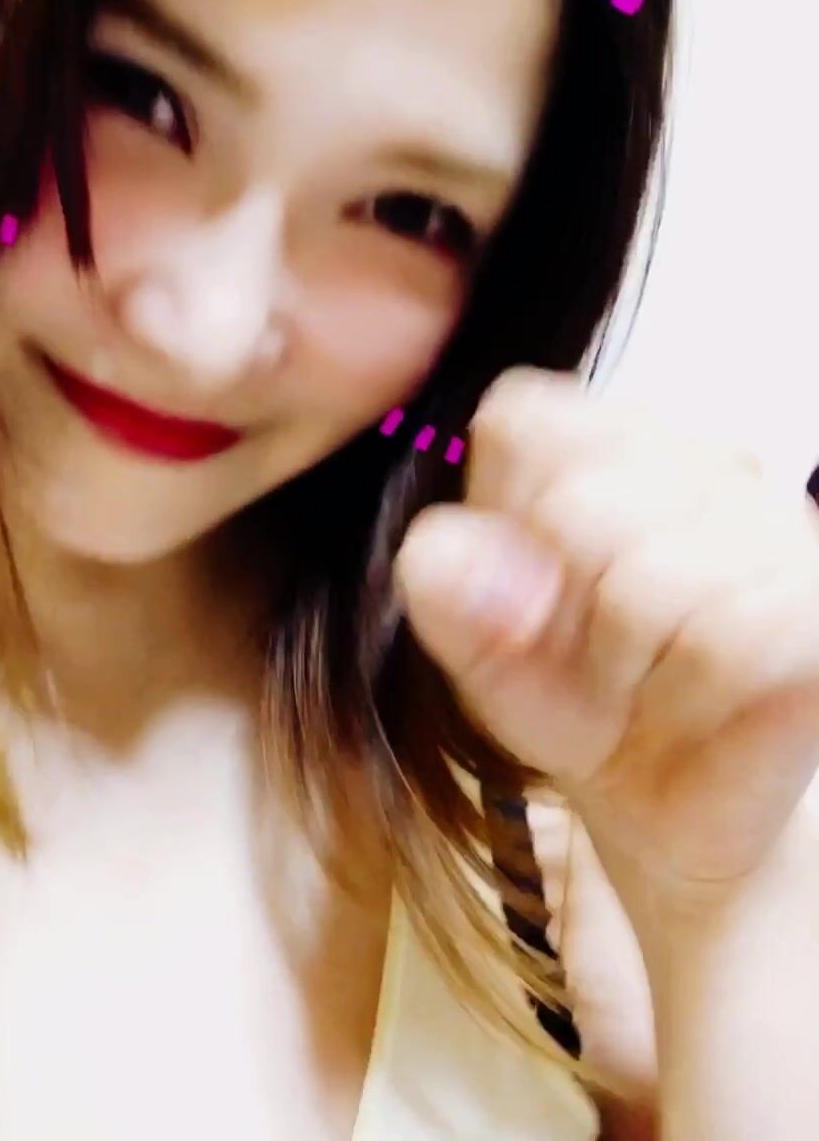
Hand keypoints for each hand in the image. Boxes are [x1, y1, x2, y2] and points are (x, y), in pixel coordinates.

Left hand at [394, 367, 818, 922]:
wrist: (669, 803)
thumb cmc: (572, 697)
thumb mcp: (473, 645)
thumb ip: (444, 583)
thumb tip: (474, 564)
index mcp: (593, 436)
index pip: (517, 422)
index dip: (503, 529)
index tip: (529, 590)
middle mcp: (692, 452)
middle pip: (578, 506)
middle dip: (564, 614)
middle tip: (591, 656)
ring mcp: (771, 517)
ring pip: (651, 580)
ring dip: (626, 667)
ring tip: (644, 681)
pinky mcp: (818, 596)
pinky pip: (731, 641)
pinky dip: (692, 695)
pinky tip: (697, 703)